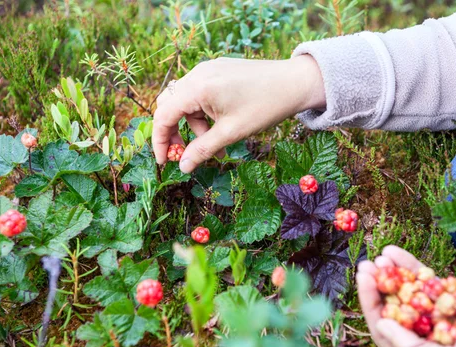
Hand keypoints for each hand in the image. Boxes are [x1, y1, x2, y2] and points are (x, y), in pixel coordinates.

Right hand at [152, 56, 324, 171]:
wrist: (295, 82)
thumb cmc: (265, 106)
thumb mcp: (232, 133)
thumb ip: (203, 149)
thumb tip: (183, 167)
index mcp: (198, 87)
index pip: (163, 114)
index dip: (160, 140)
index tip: (164, 161)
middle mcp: (198, 74)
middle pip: (170, 105)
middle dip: (174, 132)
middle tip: (186, 154)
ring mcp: (208, 69)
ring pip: (187, 101)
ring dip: (195, 126)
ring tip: (218, 146)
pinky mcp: (218, 70)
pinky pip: (200, 93)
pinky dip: (205, 113)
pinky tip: (222, 128)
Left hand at [356, 245, 455, 346]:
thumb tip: (382, 326)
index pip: (387, 333)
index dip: (371, 306)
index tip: (363, 281)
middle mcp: (427, 337)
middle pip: (392, 310)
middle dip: (376, 288)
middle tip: (364, 266)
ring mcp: (438, 314)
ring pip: (406, 292)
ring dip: (390, 274)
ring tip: (377, 256)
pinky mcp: (450, 296)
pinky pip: (424, 280)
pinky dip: (409, 266)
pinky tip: (392, 251)